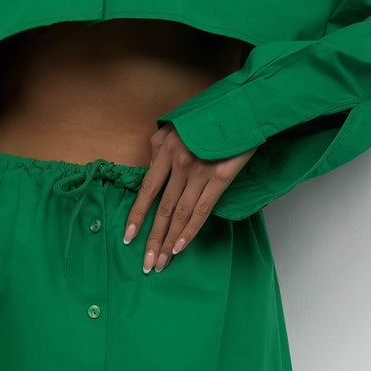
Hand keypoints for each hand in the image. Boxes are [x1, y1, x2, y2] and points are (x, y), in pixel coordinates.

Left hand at [123, 123, 256, 271]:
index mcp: (164, 149)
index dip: (137, 215)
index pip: (147, 190)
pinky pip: (202, 210)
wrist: (242, 106)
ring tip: (160, 263)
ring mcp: (199, 172)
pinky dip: (190, 231)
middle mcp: (179, 162)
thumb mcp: (175, 125)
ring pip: (179, 214)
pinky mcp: (220, 178)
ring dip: (168, 242)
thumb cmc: (208, 115)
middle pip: (162, 209)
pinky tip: (180, 247)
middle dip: (152, 239)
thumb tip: (150, 171)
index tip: (128, 237)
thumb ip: (159, 148)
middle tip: (146, 264)